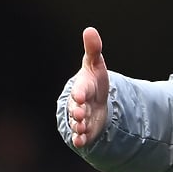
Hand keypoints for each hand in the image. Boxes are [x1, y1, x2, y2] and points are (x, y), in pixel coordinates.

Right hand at [68, 27, 109, 147]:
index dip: (80, 92)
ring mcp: (82, 117)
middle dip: (77, 111)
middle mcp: (79, 103)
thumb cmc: (94, 80)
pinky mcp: (86, 129)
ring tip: (81, 129)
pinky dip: (81, 139)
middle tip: (80, 114)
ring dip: (79, 126)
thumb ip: (93, 49)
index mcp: (83, 87)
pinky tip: (82, 142)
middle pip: (76, 108)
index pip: (81, 89)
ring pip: (77, 123)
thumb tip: (89, 29)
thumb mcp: (96, 65)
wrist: (93, 99)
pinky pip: (81, 135)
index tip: (81, 96)